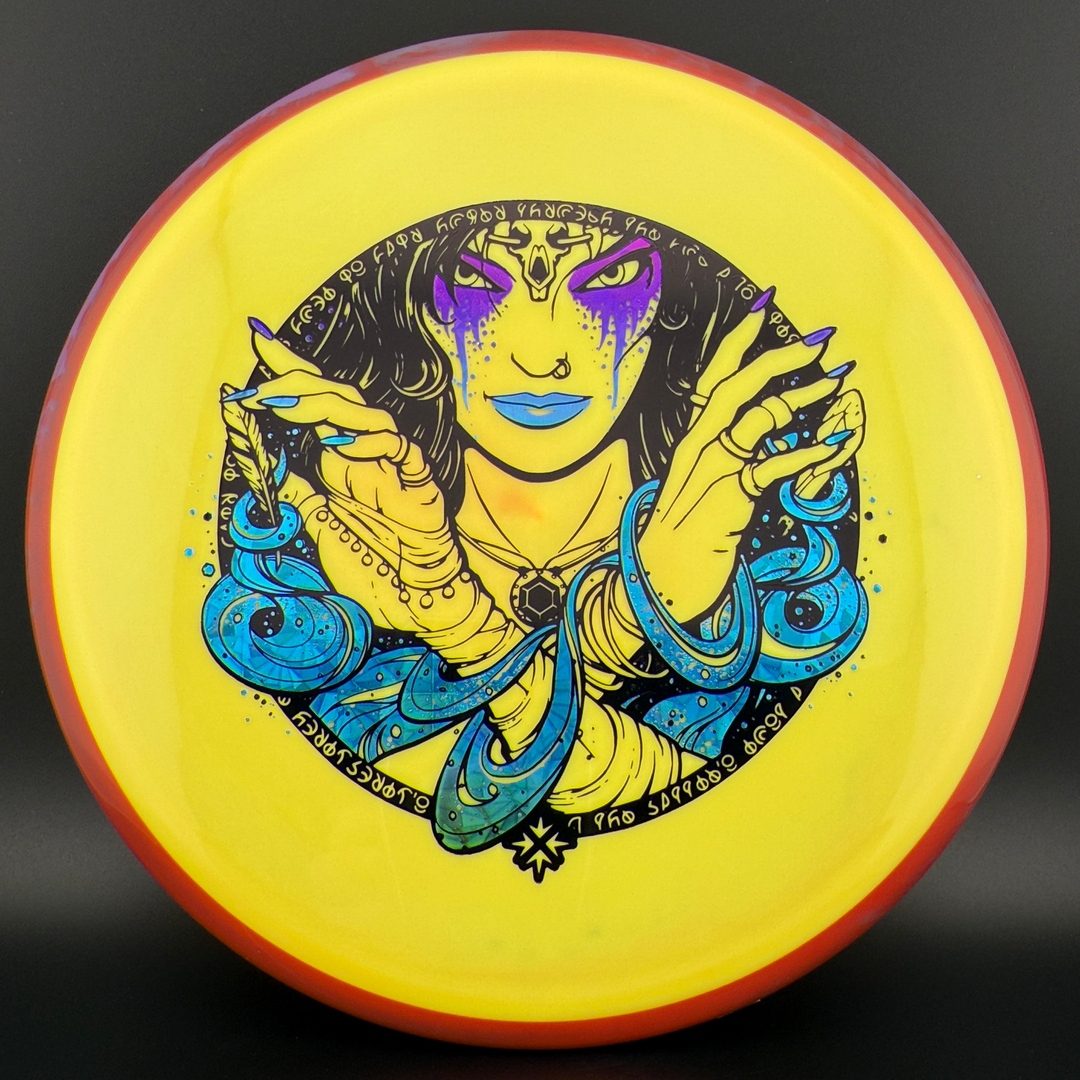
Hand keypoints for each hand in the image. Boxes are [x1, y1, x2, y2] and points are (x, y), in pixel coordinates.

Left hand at [232, 320, 473, 638]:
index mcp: (340, 459)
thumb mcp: (316, 524)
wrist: (415, 600)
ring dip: (321, 404)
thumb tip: (258, 460)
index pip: (313, 401)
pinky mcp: (417, 482)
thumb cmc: (373, 565)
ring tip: (281, 404)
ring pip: (364, 413)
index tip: (258, 338)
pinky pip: (397, 448)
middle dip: (295, 381)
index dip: (289, 368)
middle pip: (335, 395)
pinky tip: (337, 440)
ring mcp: (392, 465)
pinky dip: (367, 440)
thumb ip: (293, 492)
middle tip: (257, 388)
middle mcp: (364, 454)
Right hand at [637, 304, 864, 621]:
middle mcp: (698, 446)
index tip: (766, 302)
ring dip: (803, 395)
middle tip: (821, 339)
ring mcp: (711, 469)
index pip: (714, 376)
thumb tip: (765, 437)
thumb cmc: (682, 538)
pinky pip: (772, 464)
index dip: (739, 338)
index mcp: (691, 439)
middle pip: (737, 385)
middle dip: (781, 355)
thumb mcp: (701, 489)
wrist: (657, 582)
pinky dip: (809, 451)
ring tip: (838, 382)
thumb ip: (727, 458)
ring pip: (758, 416)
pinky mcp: (728, 497)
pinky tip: (836, 441)